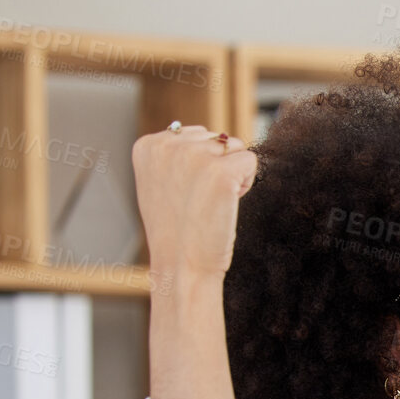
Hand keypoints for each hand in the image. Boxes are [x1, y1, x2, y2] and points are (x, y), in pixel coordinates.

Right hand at [132, 123, 257, 282]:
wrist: (181, 264)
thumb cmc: (176, 230)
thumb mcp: (162, 183)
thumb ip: (177, 156)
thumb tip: (213, 138)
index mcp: (148, 145)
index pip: (195, 134)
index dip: (201, 164)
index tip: (187, 191)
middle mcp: (168, 144)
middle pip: (217, 138)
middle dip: (218, 165)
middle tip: (202, 200)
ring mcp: (194, 156)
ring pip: (235, 147)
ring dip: (234, 173)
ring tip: (213, 202)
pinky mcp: (220, 172)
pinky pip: (251, 160)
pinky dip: (247, 182)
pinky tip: (228, 203)